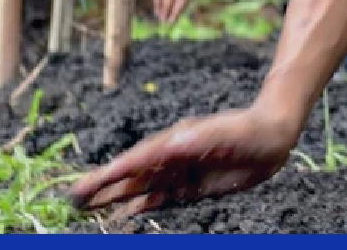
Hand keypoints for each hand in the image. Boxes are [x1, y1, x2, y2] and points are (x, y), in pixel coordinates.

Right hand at [71, 106, 297, 219]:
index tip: (85, 187)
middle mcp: (169, 158)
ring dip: (116, 199)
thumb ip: (189, 143)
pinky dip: (141, 206)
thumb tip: (165, 147)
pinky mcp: (192, 187)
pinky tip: (127, 214)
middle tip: (75, 201)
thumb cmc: (244, 130)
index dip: (107, 176)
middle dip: (103, 188)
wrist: (270, 136)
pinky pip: (161, 199)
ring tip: (90, 209)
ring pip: (140, 190)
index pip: (132, 163)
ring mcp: (179, 172)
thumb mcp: (216, 134)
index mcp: (170, 144)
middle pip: (129, 178)